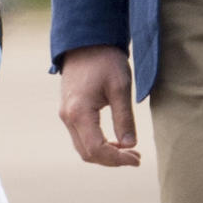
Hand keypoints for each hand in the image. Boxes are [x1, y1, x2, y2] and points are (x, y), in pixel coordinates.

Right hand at [58, 45, 140, 166]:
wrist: (85, 42)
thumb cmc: (105, 60)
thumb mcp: (120, 88)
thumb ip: (124, 118)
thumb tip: (130, 145)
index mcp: (79, 112)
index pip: (96, 149)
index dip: (117, 159)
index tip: (137, 158)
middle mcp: (68, 118)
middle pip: (87, 153)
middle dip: (112, 160)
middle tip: (136, 157)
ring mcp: (65, 116)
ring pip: (83, 148)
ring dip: (104, 154)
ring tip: (128, 150)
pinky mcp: (68, 112)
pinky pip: (81, 137)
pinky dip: (97, 145)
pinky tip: (114, 141)